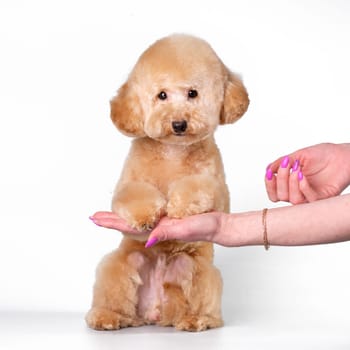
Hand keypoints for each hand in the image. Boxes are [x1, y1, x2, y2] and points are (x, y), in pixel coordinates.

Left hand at [90, 211, 226, 246]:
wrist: (218, 227)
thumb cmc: (206, 227)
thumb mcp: (187, 228)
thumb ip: (168, 233)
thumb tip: (148, 240)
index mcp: (159, 230)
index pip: (130, 227)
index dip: (113, 222)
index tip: (96, 219)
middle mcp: (158, 229)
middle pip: (129, 226)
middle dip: (110, 221)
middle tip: (93, 217)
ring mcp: (163, 225)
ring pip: (136, 223)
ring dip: (120, 220)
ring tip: (106, 216)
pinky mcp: (170, 221)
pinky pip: (147, 220)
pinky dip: (135, 218)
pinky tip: (132, 217)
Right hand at [265, 143, 349, 203]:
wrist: (343, 155)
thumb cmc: (323, 155)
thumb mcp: (298, 155)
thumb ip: (281, 163)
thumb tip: (268, 169)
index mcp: (290, 184)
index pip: (274, 193)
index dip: (269, 185)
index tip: (269, 173)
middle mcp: (298, 192)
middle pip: (280, 197)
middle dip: (279, 181)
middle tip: (285, 166)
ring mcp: (309, 196)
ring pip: (292, 200)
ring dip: (291, 184)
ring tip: (296, 169)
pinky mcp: (322, 199)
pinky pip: (308, 200)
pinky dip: (302, 188)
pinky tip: (303, 176)